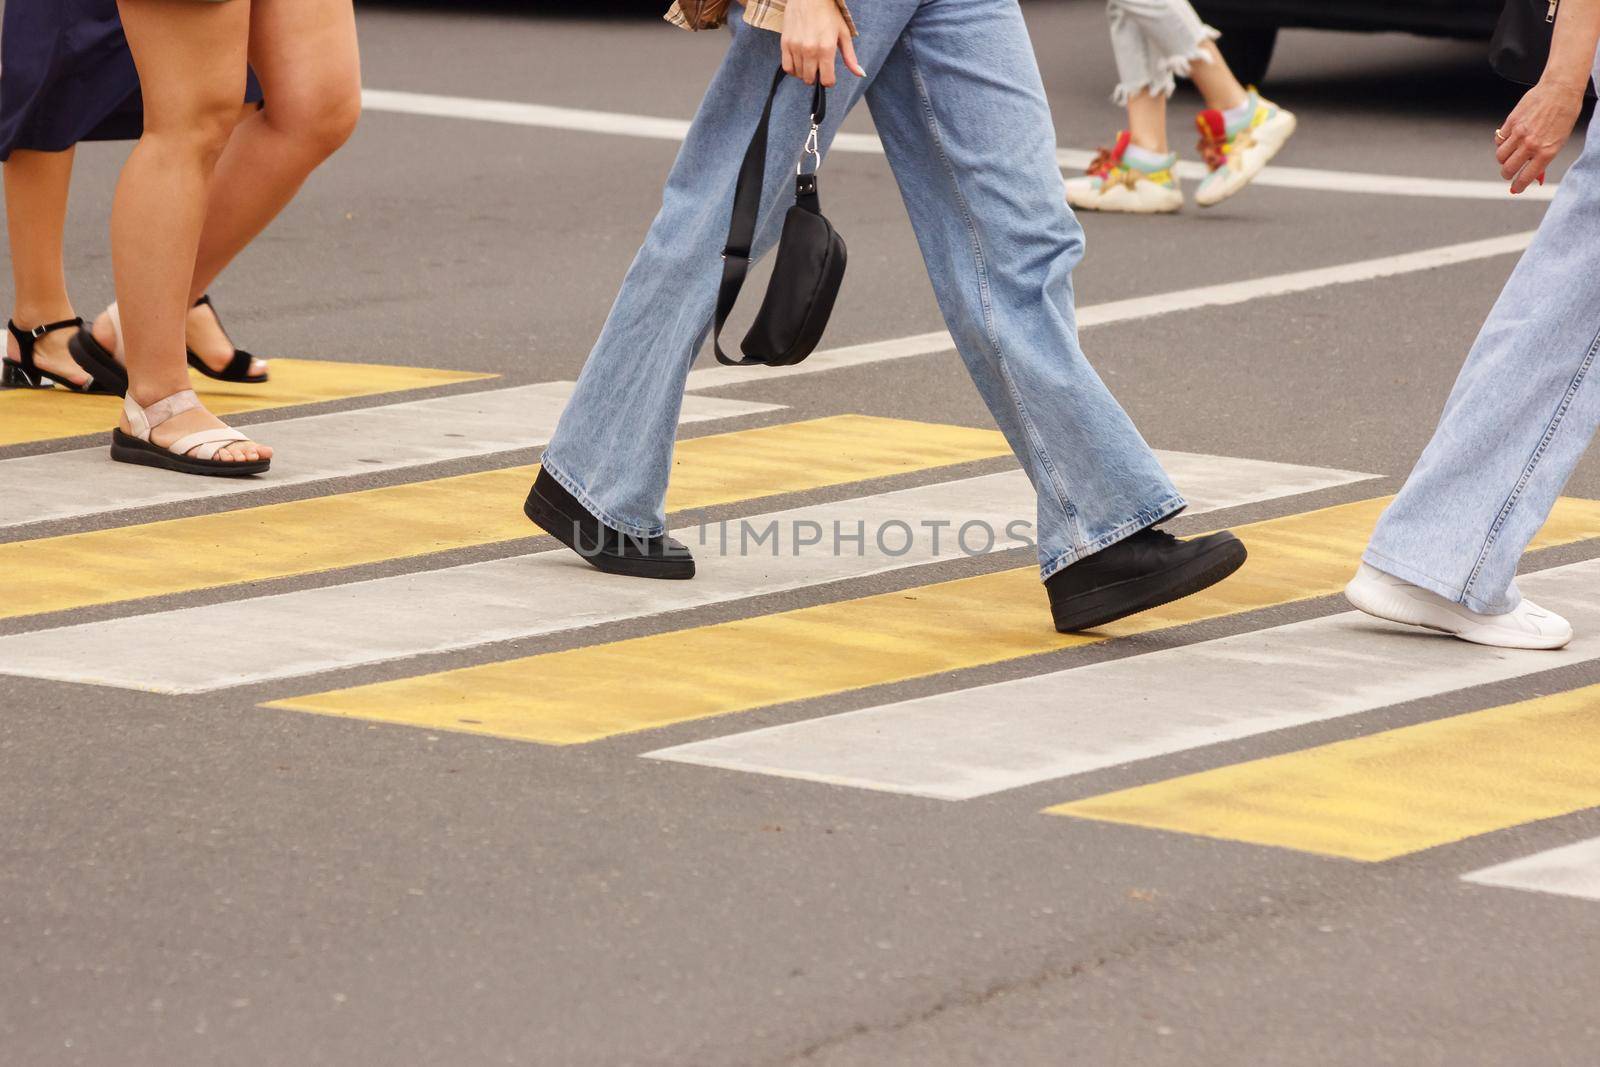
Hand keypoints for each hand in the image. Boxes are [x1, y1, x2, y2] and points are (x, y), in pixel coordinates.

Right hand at [781, 0, 864, 86]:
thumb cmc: (828, 13)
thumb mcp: (843, 34)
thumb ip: (850, 57)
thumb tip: (860, 74)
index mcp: (827, 49)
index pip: (826, 80)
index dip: (829, 80)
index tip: (829, 75)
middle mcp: (810, 50)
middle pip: (811, 79)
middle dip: (816, 77)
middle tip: (819, 66)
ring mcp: (796, 47)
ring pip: (799, 74)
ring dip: (805, 72)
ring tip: (809, 61)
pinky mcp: (785, 43)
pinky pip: (787, 67)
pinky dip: (793, 69)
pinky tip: (799, 61)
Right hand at [1496, 79, 1585, 193]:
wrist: (1560, 89)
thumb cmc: (1564, 115)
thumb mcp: (1558, 140)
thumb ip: (1543, 157)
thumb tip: (1532, 173)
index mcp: (1546, 151)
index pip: (1525, 176)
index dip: (1518, 186)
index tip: (1515, 188)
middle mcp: (1531, 144)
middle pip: (1507, 168)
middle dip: (1507, 173)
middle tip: (1509, 172)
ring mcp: (1519, 133)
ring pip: (1500, 155)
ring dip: (1503, 158)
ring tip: (1509, 154)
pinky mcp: (1511, 122)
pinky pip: (1499, 139)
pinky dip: (1501, 142)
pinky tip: (1509, 139)